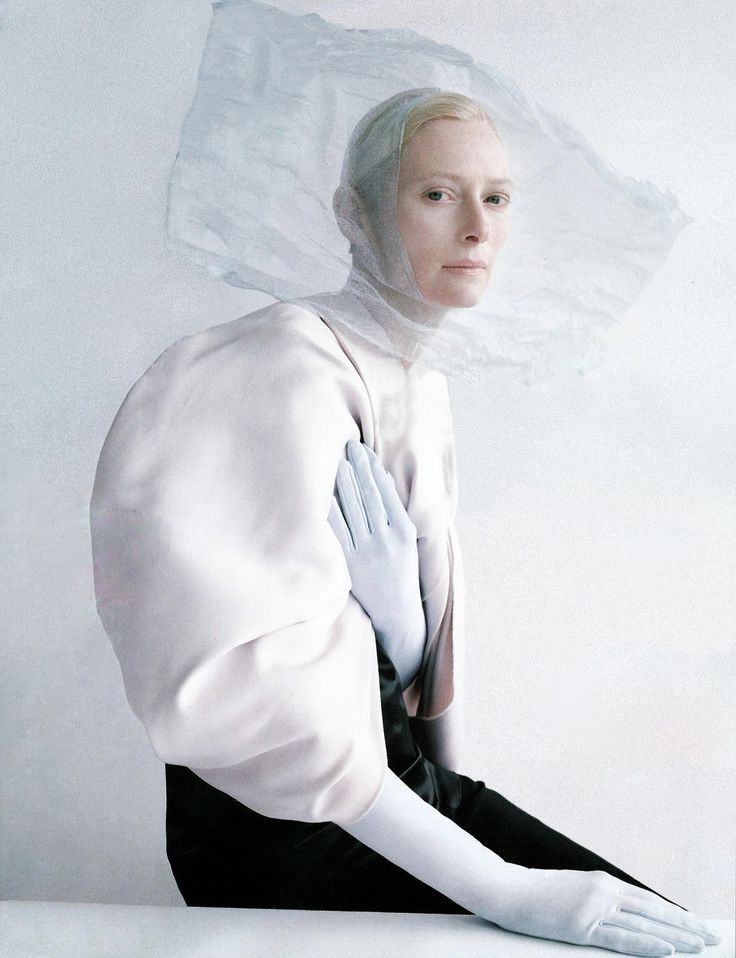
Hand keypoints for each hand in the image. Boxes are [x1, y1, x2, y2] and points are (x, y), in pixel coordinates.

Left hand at [328, 439, 425, 687]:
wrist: (397, 614)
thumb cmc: (402, 572)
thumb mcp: (408, 541)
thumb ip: (395, 511)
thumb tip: (382, 478)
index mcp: (403, 532)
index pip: (384, 492)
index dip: (372, 469)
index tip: (362, 450)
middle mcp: (385, 540)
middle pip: (367, 496)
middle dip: (356, 469)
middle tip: (345, 446)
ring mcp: (365, 552)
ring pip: (351, 510)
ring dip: (343, 483)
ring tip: (335, 462)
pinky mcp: (348, 564)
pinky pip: (336, 531)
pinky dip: (330, 510)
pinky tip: (323, 494)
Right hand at [492, 865, 721, 955]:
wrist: (506, 888)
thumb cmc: (537, 893)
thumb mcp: (574, 890)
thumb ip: (599, 900)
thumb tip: (624, 915)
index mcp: (603, 882)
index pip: (648, 901)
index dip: (675, 914)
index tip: (697, 924)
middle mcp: (603, 892)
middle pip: (654, 911)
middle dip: (686, 926)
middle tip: (713, 936)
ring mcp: (593, 909)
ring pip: (644, 925)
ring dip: (676, 937)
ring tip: (701, 947)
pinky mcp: (581, 926)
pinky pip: (621, 939)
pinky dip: (647, 945)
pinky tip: (667, 950)